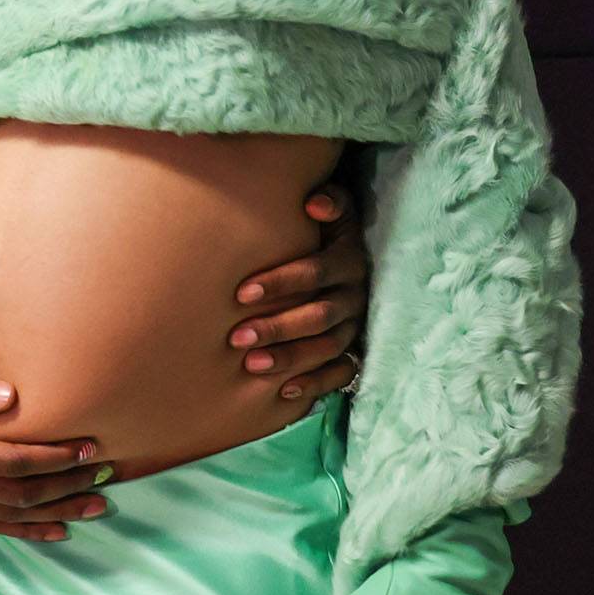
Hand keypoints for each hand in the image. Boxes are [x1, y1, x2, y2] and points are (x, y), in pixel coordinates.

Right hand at [0, 360, 108, 541]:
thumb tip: (9, 395)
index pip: (13, 461)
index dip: (54, 458)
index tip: (90, 447)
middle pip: (20, 494)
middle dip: (67, 486)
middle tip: (107, 474)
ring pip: (12, 514)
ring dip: (57, 512)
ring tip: (96, 506)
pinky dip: (27, 531)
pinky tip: (55, 531)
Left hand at [228, 181, 369, 401]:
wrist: (351, 254)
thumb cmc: (327, 230)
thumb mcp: (337, 210)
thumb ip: (330, 201)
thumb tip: (314, 205)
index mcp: (349, 260)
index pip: (316, 272)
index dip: (281, 282)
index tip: (241, 293)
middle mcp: (356, 295)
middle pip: (319, 316)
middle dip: (277, 327)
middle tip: (237, 337)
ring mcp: (356, 326)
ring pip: (326, 347)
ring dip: (290, 358)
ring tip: (252, 366)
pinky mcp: (355, 349)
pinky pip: (340, 373)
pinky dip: (314, 384)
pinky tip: (284, 393)